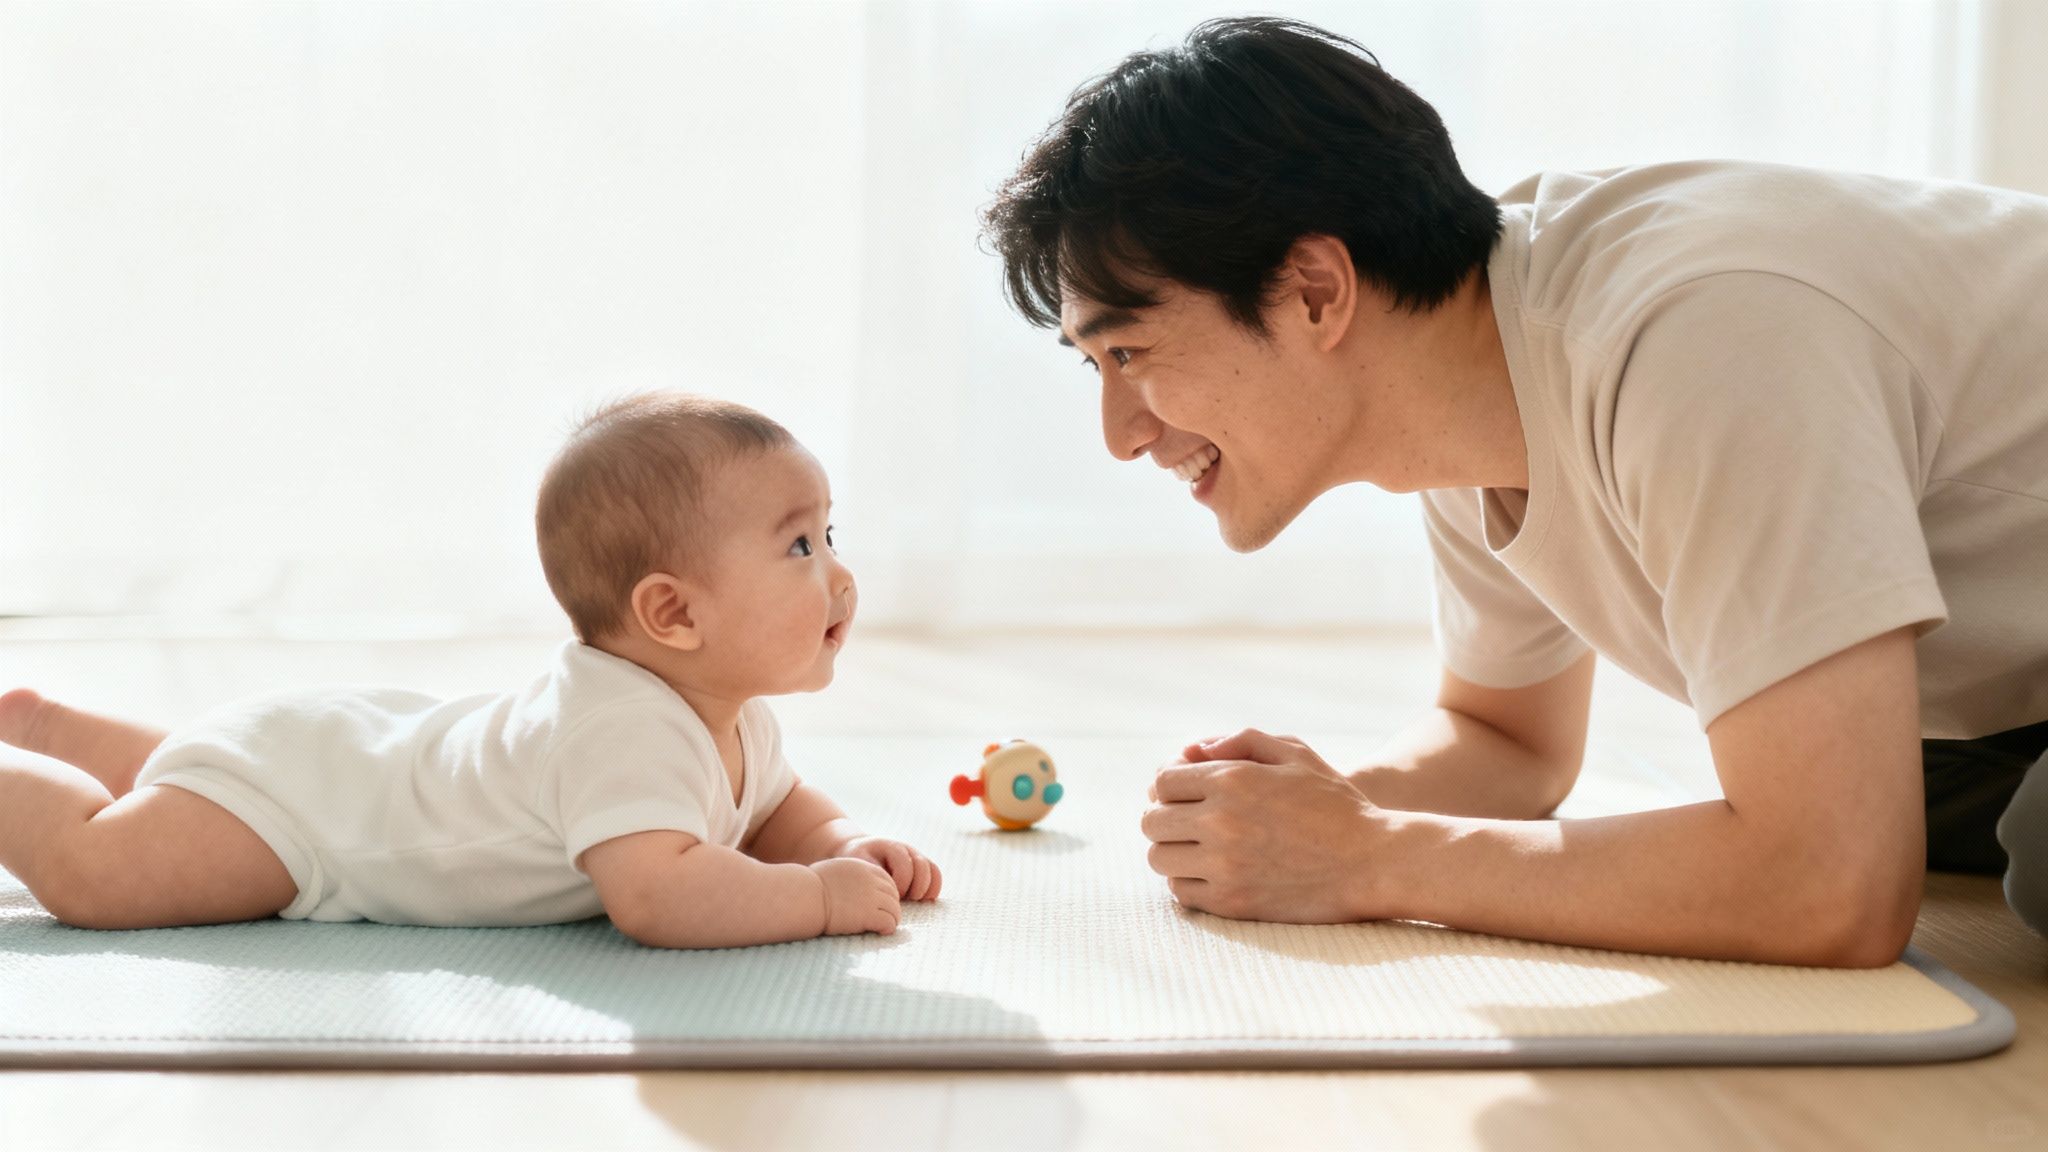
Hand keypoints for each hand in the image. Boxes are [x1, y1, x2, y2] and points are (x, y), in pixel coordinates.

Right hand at [810, 857, 901, 935]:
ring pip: (894, 909)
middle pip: (893, 894)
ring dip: (892, 918)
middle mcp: (870, 880)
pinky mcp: (869, 915)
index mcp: (861, 867)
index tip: (882, 903)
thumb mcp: (830, 871)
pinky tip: (882, 932)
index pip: (886, 879)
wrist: (805, 898)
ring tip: (885, 927)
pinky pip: (889, 922)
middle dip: (891, 906)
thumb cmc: (808, 887)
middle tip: (886, 916)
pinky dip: (888, 928)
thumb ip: (843, 874)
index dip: (887, 892)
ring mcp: (871, 897)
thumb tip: (838, 880)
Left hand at [837, 836, 942, 900]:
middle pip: (922, 867)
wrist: (862, 849)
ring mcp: (917, 857)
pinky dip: (933, 889)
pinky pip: (936, 876)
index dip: (900, 885)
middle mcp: (908, 850)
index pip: (905, 867)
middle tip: (904, 899)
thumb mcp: (860, 863)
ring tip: (913, 900)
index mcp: (892, 847)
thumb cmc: (859, 859)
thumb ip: (872, 874)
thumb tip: (884, 893)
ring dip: (926, 889)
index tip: (889, 895)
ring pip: (933, 871)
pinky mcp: (922, 866)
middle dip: (915, 888)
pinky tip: (922, 900)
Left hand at [1141, 728, 1389, 923]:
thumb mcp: (1295, 754)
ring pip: (1159, 859)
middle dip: (1165, 818)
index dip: (1169, 786)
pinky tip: (1211, 873)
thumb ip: (1241, 741)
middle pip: (1152, 821)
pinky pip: (1180, 892)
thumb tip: (1192, 750)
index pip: (1162, 782)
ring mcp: (1224, 865)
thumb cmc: (1336, 804)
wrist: (1374, 862)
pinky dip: (1188, 882)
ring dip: (1173, 851)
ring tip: (1198, 849)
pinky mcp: (1232, 902)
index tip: (1187, 794)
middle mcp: (1220, 821)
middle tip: (1188, 823)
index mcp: (1232, 779)